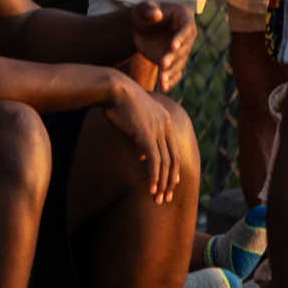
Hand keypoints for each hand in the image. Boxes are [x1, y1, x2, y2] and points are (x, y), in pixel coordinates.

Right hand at [100, 73, 188, 203]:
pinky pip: (155, 161)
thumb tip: (142, 158)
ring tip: (157, 199)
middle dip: (170, 181)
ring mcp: (158, 130)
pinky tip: (151, 189)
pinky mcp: (148, 135)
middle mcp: (166, 126)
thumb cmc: (118, 103)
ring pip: (165, 164)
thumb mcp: (131, 124)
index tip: (171, 183)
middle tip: (166, 197)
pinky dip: (154, 177)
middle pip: (174, 160)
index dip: (173, 169)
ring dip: (162, 184)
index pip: (174, 151)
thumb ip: (138, 141)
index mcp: (166, 121)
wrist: (113, 88)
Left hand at [127, 0, 195, 90]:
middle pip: (184, 49)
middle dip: (173, 57)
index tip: (172, 46)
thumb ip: (148, 10)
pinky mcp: (174, 61)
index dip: (181, 38)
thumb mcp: (142, 8)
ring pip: (180, 63)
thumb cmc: (143, 13)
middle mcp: (187, 36)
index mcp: (184, 18)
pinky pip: (175, 72)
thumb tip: (156, 15)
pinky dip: (171, 80)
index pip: (187, 30)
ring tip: (162, 80)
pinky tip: (164, 87)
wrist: (140, 27)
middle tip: (162, 64)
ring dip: (171, 71)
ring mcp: (181, 50)